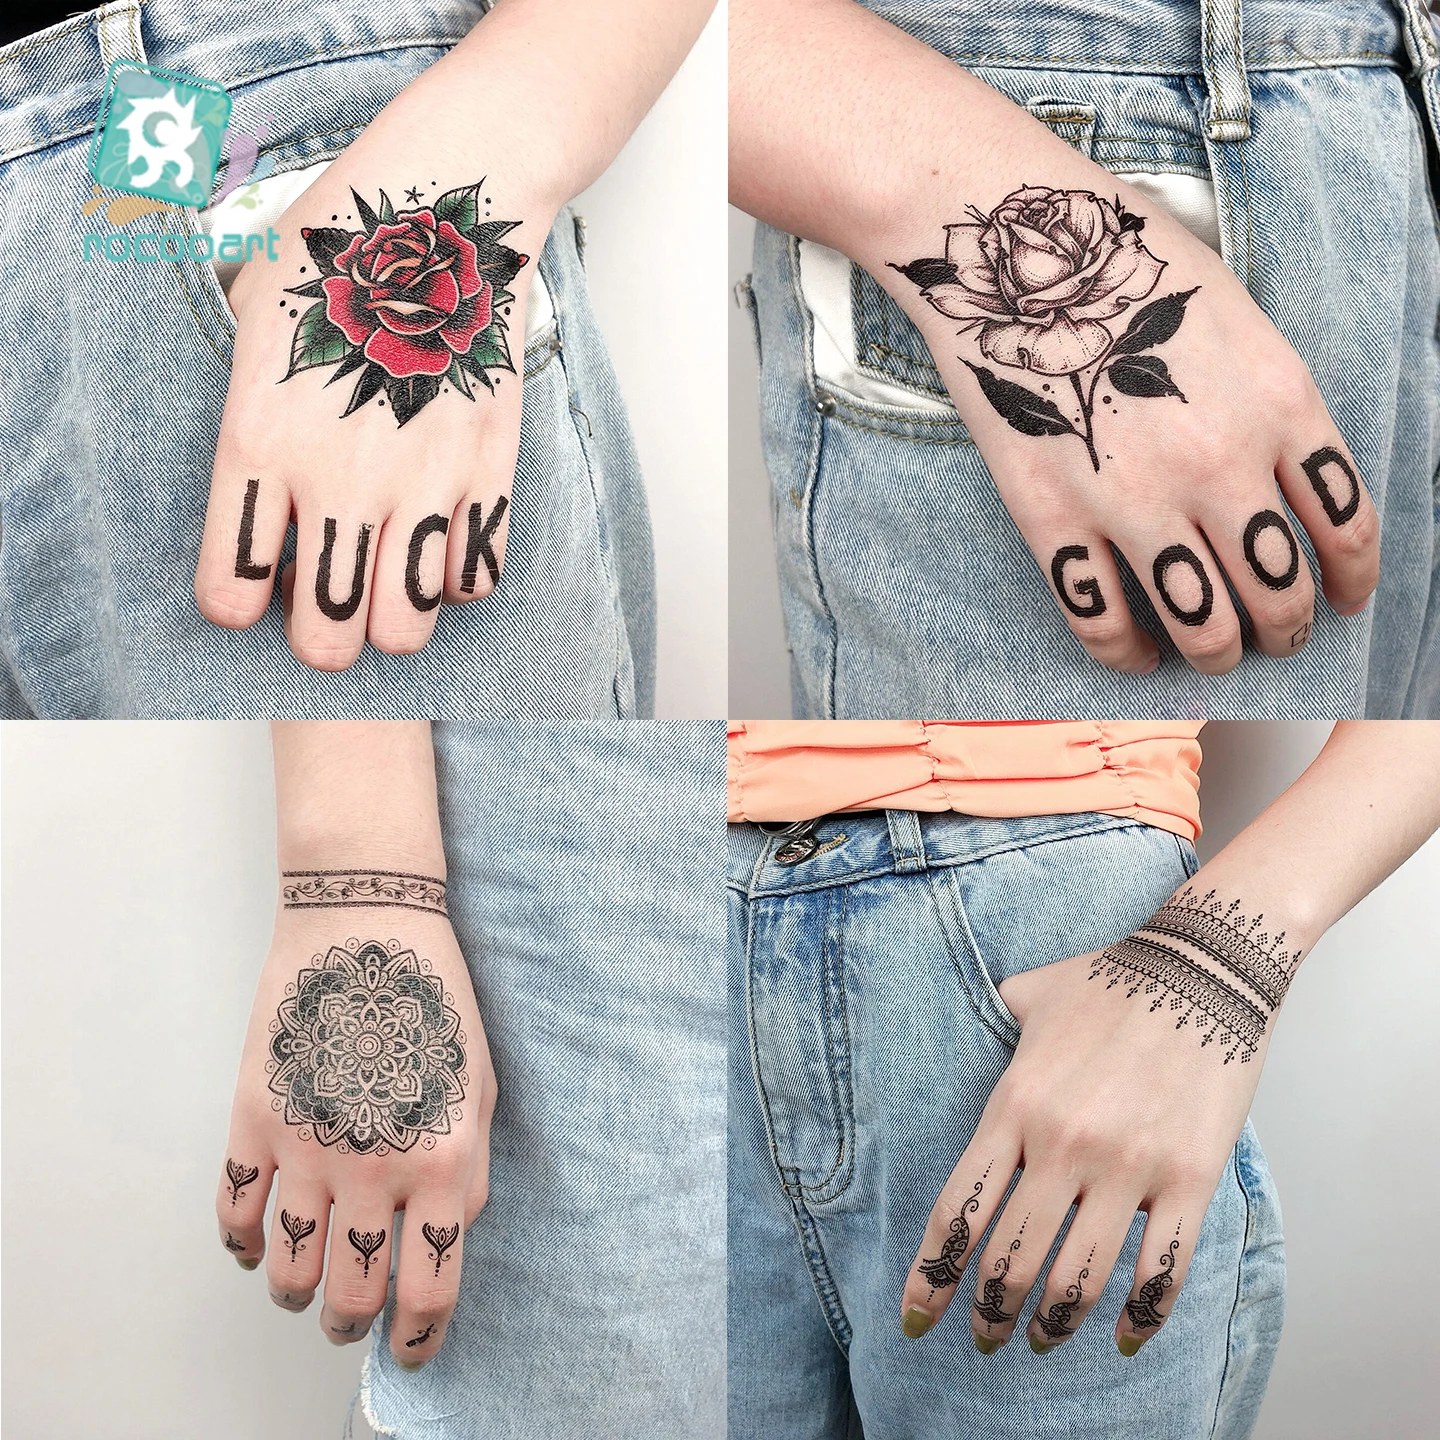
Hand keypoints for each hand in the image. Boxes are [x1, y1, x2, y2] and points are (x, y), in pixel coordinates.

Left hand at [194, 161, 543, 669]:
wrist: (445, 208)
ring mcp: (423, 480)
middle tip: (324, 603)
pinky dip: (457, 579)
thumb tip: (256, 484)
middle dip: (319, 640)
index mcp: (260, 439)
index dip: (233, 604)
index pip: (229, 589)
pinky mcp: (491, 471)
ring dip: (392, 618)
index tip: (248, 587)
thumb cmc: (340, 250)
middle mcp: (340, 477)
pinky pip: (477, 578)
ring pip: (408, 625)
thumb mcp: (247, 318)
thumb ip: (239, 413)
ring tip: (385, 580)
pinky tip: (440, 542)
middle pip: (326, 638)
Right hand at [216, 909, 493, 1367]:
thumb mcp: (483, 1087)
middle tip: (355, 1317)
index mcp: (445, 1159)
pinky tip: (257, 1242)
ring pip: (289, 1271)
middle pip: (354, 1293)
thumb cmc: (435, 999)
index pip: (430, 1287)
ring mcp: (307, 1146)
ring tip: (307, 1289)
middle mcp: (375, 1166)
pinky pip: (235, 1214)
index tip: (411, 1350)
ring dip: (297, 1295)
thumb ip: (471, 1171)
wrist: (366, 925)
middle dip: (355, 1322)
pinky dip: (243, 1244)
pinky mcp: (253, 1121)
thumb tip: (445, 1236)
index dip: (419, 1338)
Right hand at [887, 184, 1377, 674]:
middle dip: (1286, 630)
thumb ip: (1278, 414)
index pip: (1344, 526)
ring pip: (1201, 625)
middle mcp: (1218, 464)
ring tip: (1215, 654)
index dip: (1352, 581)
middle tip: (1277, 637)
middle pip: (1277, 591)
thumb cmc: (1126, 271)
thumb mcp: (1243, 323)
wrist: (1013, 258)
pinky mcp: (1055, 521)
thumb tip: (1292, 496)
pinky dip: (1126, 657)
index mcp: (1281, 406)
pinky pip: (1102, 621)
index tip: (1344, 601)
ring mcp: (1134, 499)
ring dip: (1217, 653)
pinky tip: (1137, 655)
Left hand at [899, 885, 1290, 1355]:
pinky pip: (1160, 1272)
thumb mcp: (1027, 995)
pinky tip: (1119, 1340)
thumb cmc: (1109, 979)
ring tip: (1037, 1341)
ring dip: (1050, 1325)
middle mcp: (1062, 1144)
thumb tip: (967, 1023)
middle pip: (1009, 1259)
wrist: (1201, 966)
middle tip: (980, 1338)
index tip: (915, 1316)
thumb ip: (993, 1023)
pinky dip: (1137, 1320)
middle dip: (986, 1312)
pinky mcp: (1188, 1180)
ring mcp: (1128, 1167)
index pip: (958, 1210)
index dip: (931, 1274)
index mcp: (1014, 1105)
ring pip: (1077, 1279)